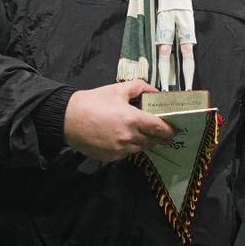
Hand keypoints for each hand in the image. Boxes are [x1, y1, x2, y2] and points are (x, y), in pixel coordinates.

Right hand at [62, 80, 178, 162]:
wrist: (68, 118)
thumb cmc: (93, 102)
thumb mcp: (118, 89)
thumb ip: (140, 87)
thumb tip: (154, 92)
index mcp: (132, 119)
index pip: (159, 128)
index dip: (170, 130)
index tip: (176, 129)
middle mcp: (128, 137)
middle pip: (153, 140)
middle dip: (160, 136)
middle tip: (164, 133)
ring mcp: (119, 149)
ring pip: (141, 148)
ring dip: (145, 141)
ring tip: (145, 134)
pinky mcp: (111, 157)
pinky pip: (128, 153)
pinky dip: (131, 146)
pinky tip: (127, 138)